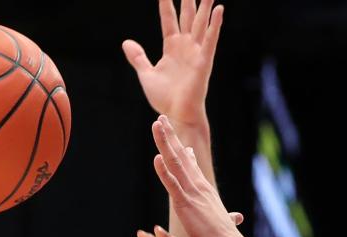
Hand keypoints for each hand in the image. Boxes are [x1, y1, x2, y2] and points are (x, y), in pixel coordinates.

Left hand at [123, 0, 222, 127]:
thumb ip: (138, 57)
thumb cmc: (165, 99)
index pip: (169, 18)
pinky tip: (219, 10)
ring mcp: (196, 52)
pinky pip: (210, 40)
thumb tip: (127, 43)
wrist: (177, 115)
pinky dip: (215, 25)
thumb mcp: (146, 74)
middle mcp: (186, 46)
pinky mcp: (204, 62)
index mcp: (172, 47)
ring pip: (201, 22)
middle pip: (188, 15)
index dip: (166, 2)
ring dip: (206, 6)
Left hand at [151, 115, 245, 236]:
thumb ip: (227, 217)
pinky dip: (164, 170)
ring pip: (175, 162)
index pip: (191, 166)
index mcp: (204, 190)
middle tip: (161, 119)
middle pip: (181, 156)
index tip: (174, 137)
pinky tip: (157, 157)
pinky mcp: (185, 204)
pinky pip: (172, 184)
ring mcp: (191, 193)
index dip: (181, 150)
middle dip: (171, 136)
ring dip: (165, 142)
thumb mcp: (224, 223)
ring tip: (157, 123)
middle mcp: (198, 186)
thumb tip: (237, 218)